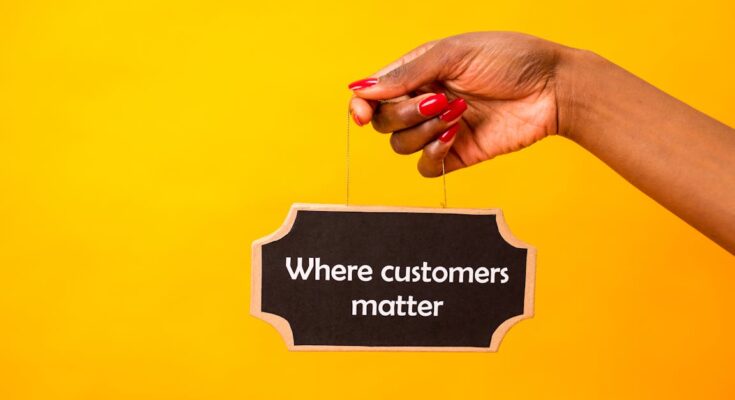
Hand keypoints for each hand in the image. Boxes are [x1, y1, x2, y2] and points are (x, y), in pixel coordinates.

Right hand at [349, 32, 570, 176]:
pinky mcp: (458, 154)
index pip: (374, 94)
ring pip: (401, 145)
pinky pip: (426, 168)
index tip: (361, 112)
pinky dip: (433, 155)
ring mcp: (439, 129)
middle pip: (383, 122)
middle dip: (404, 113)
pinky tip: (456, 136)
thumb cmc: (509, 58)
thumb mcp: (454, 54)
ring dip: (423, 131)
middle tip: (438, 99)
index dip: (361, 105)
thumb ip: (407, 73)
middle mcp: (424, 101)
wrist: (553, 88)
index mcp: (418, 72)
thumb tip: (363, 90)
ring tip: (457, 113)